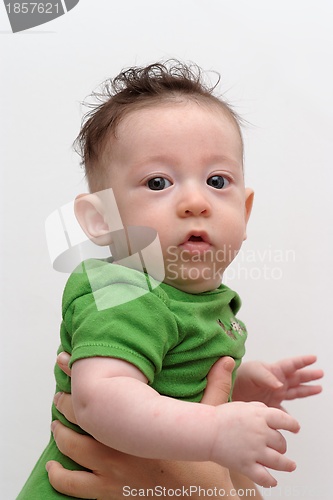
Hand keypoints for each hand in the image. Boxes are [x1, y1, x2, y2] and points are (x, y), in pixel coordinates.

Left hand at [47, 354, 237, 498]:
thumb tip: (228, 360)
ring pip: (71, 452)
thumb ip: (216, 389)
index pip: (105, 395)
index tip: (66, 361)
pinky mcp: (110, 496)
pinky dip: (61, 476)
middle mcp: (120, 450)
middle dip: (65, 403)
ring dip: (60, 435)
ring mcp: (111, 476)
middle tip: (60, 392)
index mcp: (139, 429)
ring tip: (57, 424)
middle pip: (79, 421)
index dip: (81, 376)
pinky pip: (75, 487)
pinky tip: (55, 469)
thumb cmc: (202, 464)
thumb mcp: (210, 422)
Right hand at [211, 400, 299, 487]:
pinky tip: (273, 481)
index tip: (295, 429)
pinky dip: (271, 481)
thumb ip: (259, 408)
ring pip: (279, 462)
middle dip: (282, 445)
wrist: (205, 430)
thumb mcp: (242, 405)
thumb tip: (270, 413)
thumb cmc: (221, 417)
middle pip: (282, 443)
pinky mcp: (246, 465)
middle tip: (278, 447)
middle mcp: (261, 433)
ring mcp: (254, 450)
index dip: (293, 426)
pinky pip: (265, 478)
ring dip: (287, 465)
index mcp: (260, 416)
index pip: (285, 421)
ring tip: (291, 466)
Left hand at [232, 355, 322, 408]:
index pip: (291, 365)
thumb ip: (266, 377)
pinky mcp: (269, 406)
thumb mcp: (252, 373)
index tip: (313, 358)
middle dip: (309, 375)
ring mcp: (273, 394)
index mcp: (273, 371)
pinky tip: (294, 422)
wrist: (224, 392)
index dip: (302, 361)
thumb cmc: (236, 377)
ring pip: (294, 392)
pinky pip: (282, 412)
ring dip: (306, 390)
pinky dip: (288, 417)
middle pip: (296, 377)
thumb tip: (279, 384)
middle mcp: (275, 382)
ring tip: (318, 388)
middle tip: (320, 373)